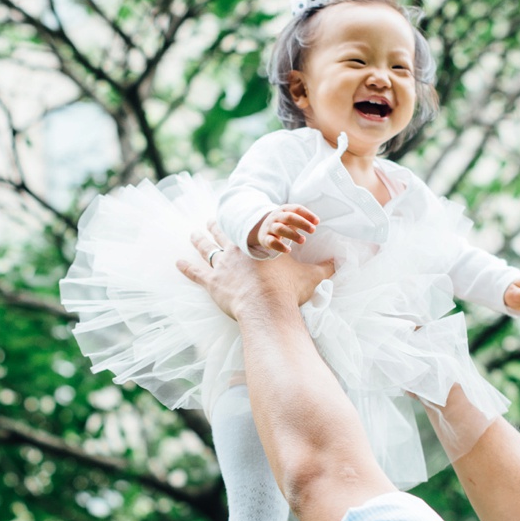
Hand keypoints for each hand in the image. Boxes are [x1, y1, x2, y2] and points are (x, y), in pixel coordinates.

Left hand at [178, 223, 332, 319]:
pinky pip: (196, 273)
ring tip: (192, 233)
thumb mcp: (311, 277)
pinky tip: (176, 262)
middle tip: (210, 219)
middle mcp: (237, 250)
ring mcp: (222, 266)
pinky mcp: (212, 283)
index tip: (238, 214)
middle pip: (223, 233)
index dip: (243, 220)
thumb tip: (343, 263)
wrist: (267, 307)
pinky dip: (186, 268)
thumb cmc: (288, 291)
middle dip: (216, 225)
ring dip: (198, 240)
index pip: (249, 227)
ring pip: (206, 248)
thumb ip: (326, 269)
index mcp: (259, 245)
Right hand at [255, 204, 318, 254]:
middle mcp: (276, 217)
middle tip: (313, 230)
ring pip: (280, 229)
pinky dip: (280, 246)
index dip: (307, 214)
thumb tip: (316, 222)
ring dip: (293, 235)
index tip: (317, 222)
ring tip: (303, 240)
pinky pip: (272, 242)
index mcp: (284, 209)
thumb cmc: (283, 222)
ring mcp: (270, 227)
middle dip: (302, 223)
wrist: (262, 228)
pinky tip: (288, 250)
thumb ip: (303, 218)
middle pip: (289, 217)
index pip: (296, 209)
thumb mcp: (291, 217)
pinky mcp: (265, 238)